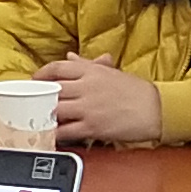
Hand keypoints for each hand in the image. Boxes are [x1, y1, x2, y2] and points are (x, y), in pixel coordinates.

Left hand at [43, 55, 164, 144]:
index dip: (42, 74)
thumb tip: (69, 56)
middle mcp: (86, 87)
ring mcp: (88, 107)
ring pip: (55, 110)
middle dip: (40, 96)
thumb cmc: (136, 91)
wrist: (156, 108)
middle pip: (52, 89)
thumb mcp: (111, 72)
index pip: (58, 67)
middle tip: (33, 102)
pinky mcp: (92, 127)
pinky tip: (51, 134)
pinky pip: (66, 131)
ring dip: (45, 115)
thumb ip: (88, 64)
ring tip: (40, 119)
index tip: (35, 81)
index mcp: (91, 71)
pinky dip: (55, 134)